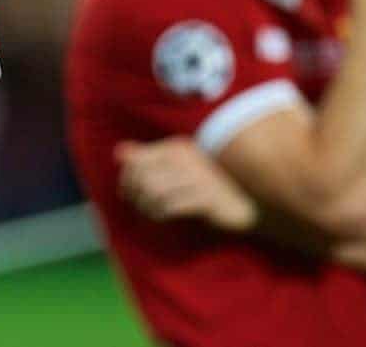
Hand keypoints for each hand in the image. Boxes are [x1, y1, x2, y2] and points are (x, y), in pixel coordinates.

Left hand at [115, 137, 255, 230]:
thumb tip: (119, 152)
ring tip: (154, 215)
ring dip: (148, 208)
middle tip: (142, 210)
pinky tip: (165, 218)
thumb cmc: (208, 184)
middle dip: (136, 197)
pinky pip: (172, 206)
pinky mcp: (207, 197)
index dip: (126, 182)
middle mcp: (186, 158)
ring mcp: (197, 176)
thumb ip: (147, 157)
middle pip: (142, 177)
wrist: (247, 201)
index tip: (130, 197)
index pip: (136, 162)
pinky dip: (161, 215)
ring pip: (154, 192)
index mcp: (176, 147)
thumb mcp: (176, 167)